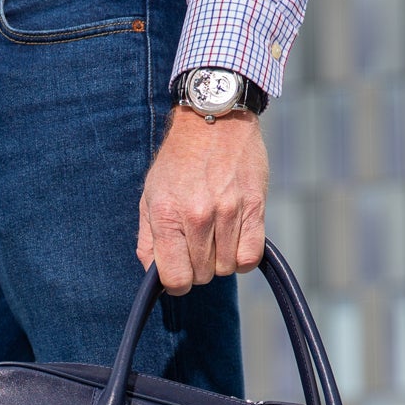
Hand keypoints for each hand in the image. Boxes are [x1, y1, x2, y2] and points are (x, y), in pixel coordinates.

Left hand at [137, 107, 268, 294]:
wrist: (213, 120)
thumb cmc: (178, 161)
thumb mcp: (150, 196)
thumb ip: (149, 240)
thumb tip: (154, 275)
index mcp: (167, 215)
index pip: (175, 278)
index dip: (176, 283)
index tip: (179, 273)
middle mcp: (198, 216)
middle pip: (202, 275)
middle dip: (198, 268)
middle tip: (196, 245)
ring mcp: (228, 212)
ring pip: (226, 268)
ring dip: (220, 261)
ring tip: (215, 237)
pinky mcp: (255, 207)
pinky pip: (250, 256)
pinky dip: (242, 257)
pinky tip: (234, 241)